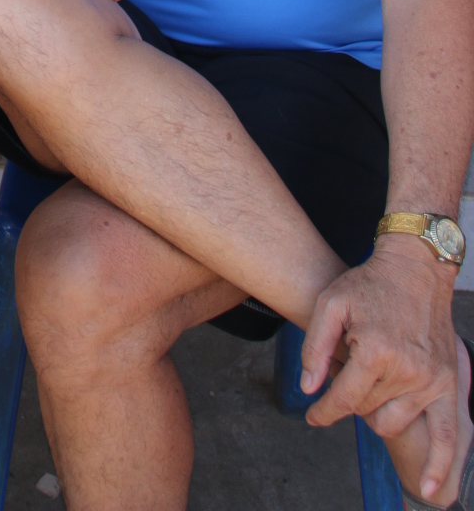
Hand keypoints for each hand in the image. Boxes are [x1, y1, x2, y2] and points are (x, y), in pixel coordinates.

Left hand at [302, 238, 459, 495]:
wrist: (415, 270)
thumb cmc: (369, 284)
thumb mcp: (330, 304)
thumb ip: (315, 348)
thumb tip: (309, 389)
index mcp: (376, 351)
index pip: (344, 399)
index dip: (323, 411)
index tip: (312, 417)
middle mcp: (406, 371)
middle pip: (366, 411)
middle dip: (349, 400)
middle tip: (345, 376)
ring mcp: (430, 380)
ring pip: (393, 422)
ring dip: (375, 412)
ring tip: (368, 388)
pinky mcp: (447, 384)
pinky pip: (446, 435)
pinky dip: (438, 464)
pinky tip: (430, 488)